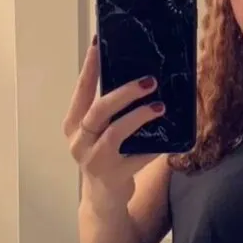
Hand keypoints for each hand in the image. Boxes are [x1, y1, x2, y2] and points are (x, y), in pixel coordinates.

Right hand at [62, 37, 164, 208]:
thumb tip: (142, 78)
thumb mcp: (101, 131)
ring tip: (160, 107)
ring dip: (139, 116)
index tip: (98, 43)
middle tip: (149, 81)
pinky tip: (168, 139)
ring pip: (116, 132)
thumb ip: (111, 110)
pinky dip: (153, 146)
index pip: (81, 90)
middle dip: (125, 92)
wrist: (103, 199)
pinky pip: (138, 156)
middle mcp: (79, 140)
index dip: (89, 67)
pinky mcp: (113, 176)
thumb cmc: (105, 155)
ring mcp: (94, 159)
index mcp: (74, 124)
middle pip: (99, 109)